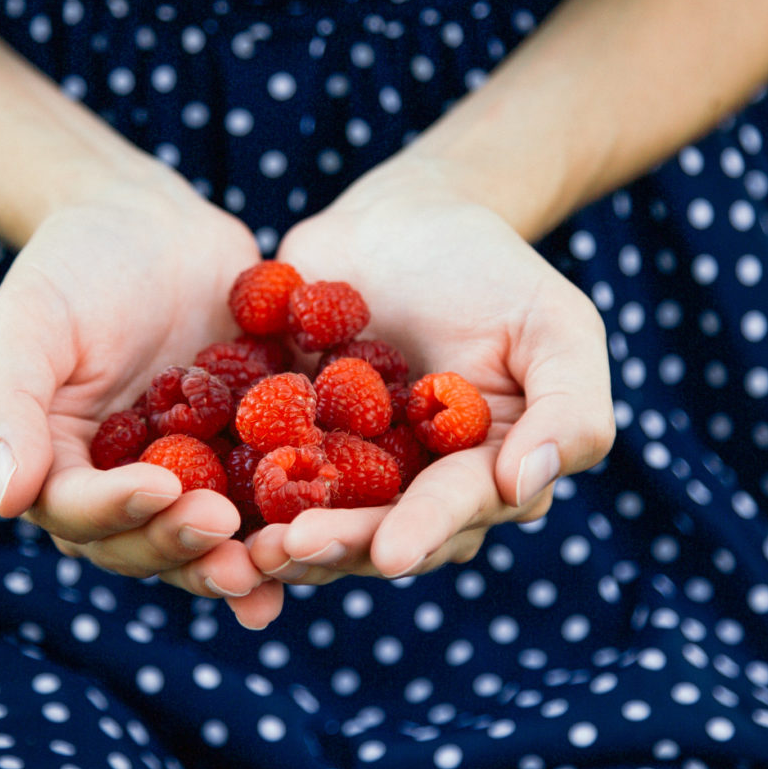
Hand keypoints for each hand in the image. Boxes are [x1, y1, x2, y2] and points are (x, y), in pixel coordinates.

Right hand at [0, 178, 284, 627]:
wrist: (150, 221)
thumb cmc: (72, 264)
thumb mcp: (26, 323)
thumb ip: (6, 406)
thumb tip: (7, 499)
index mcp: (63, 466)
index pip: (81, 512)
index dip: (119, 511)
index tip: (163, 490)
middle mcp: (126, 481)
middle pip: (149, 540)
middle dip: (188, 547)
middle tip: (231, 540)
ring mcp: (192, 467)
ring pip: (212, 530)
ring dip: (243, 555)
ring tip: (281, 561)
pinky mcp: (247, 444)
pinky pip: (269, 484)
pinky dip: (294, 510)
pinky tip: (331, 526)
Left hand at [247, 156, 614, 586]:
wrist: (405, 216)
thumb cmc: (494, 270)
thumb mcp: (558, 328)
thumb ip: (568, 410)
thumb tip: (522, 487)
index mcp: (476, 473)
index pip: (454, 510)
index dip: (424, 531)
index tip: (389, 552)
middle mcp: (408, 483)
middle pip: (374, 528)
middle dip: (336, 544)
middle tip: (289, 551)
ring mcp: (341, 460)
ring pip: (312, 511)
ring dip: (278, 533)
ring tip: (243, 543)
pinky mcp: (283, 427)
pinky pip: (256, 460)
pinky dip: (231, 480)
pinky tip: (199, 489)